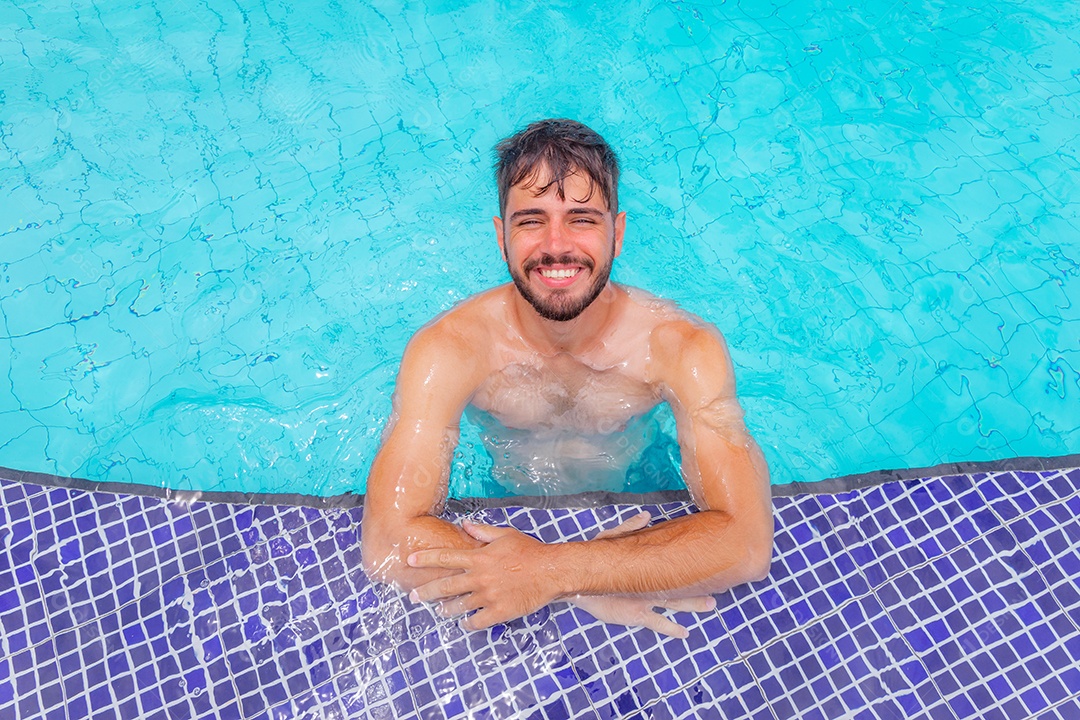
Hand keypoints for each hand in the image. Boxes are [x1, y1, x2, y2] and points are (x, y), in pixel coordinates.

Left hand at [407, 521, 561, 630]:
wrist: (552, 571)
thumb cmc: (530, 551)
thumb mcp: (505, 535)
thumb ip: (482, 531)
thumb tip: (465, 524)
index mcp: (480, 557)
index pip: (445, 557)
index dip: (425, 558)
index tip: (410, 560)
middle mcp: (480, 577)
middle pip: (445, 586)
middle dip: (426, 592)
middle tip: (414, 596)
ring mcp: (488, 596)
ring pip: (458, 606)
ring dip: (445, 609)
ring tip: (439, 611)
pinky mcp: (499, 612)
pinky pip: (476, 621)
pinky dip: (467, 623)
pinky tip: (464, 623)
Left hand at [580, 510, 715, 638]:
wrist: (579, 582)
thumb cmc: (596, 558)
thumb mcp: (611, 539)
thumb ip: (629, 528)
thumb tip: (647, 516)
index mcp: (649, 568)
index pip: (673, 566)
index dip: (690, 565)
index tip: (710, 562)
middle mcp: (651, 585)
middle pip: (680, 588)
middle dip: (698, 589)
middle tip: (719, 590)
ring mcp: (646, 600)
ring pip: (674, 604)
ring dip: (691, 605)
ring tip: (710, 605)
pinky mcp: (636, 615)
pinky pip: (657, 622)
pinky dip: (670, 628)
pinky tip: (684, 633)